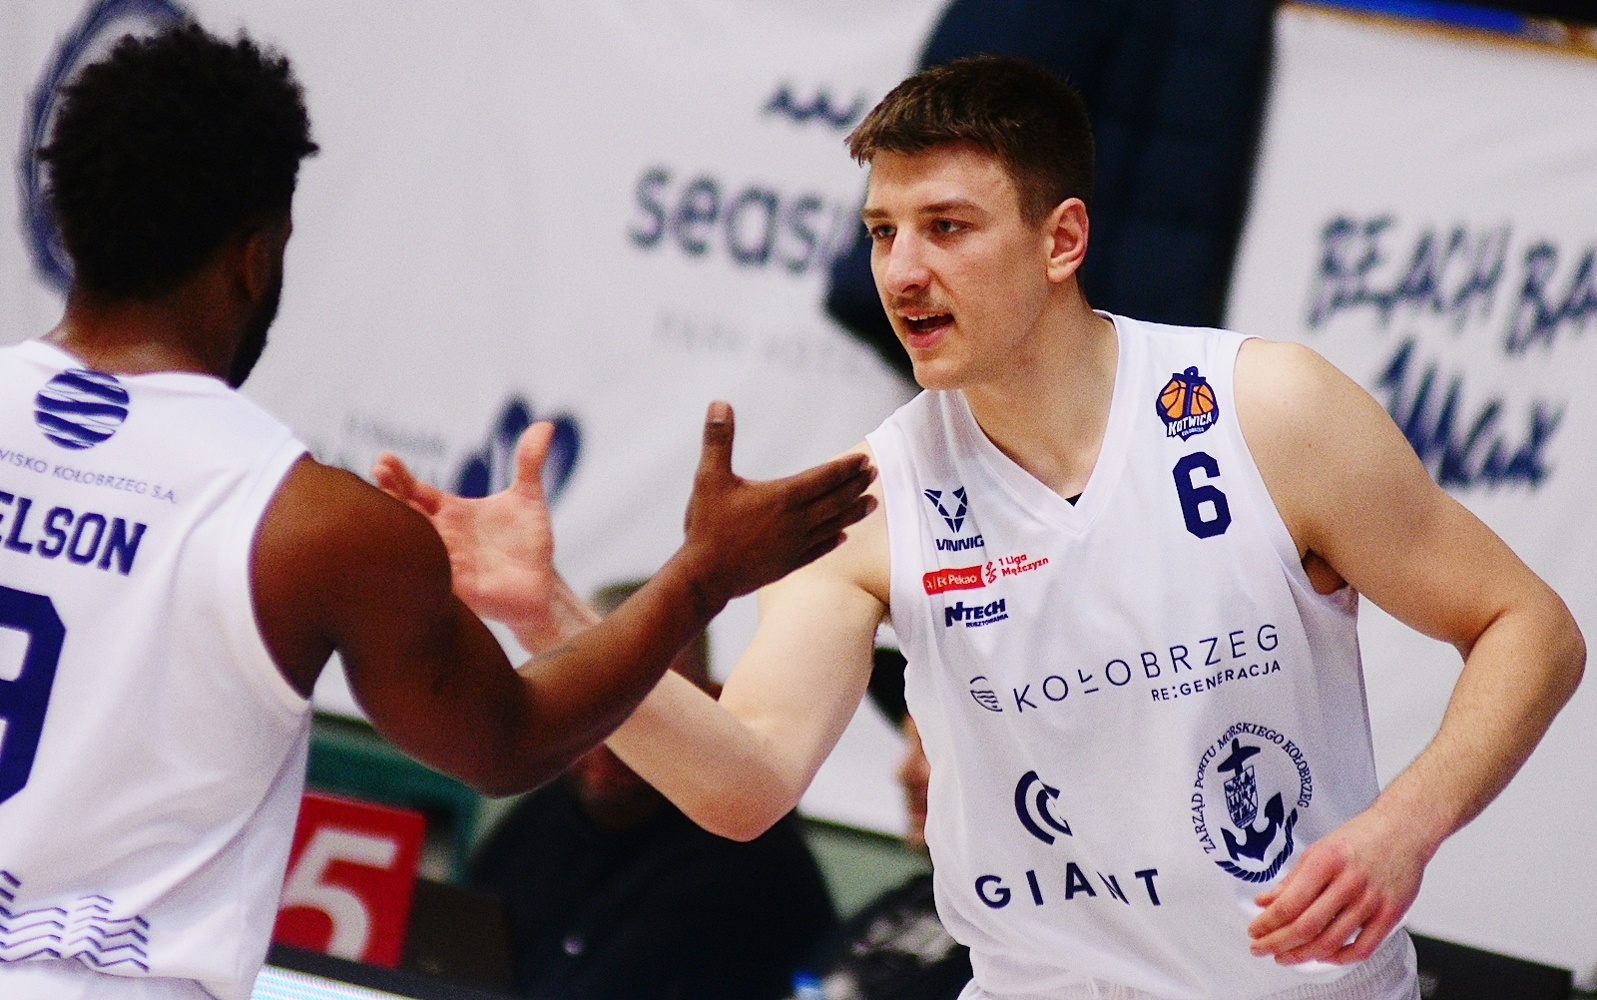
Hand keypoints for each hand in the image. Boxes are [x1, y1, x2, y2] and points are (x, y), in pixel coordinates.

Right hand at [373, 422, 584, 647]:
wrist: (541, 586)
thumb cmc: (528, 543)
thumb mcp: (528, 498)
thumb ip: (529, 462)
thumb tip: (546, 424)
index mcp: (451, 512)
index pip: (416, 490)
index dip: (399, 476)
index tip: (384, 458)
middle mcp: (442, 535)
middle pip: (405, 512)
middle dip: (389, 494)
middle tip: (377, 473)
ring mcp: (445, 560)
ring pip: (413, 541)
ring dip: (398, 526)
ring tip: (381, 505)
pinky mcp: (455, 586)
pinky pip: (431, 572)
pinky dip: (419, 561)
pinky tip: (406, 548)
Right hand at [672, 401, 874, 612]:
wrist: (704, 577)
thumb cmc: (706, 526)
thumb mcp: (708, 477)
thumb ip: (717, 439)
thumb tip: (719, 403)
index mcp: (781, 497)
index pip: (822, 478)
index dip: (845, 467)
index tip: (863, 459)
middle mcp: (794, 522)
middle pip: (834, 500)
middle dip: (855, 485)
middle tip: (874, 473)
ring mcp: (794, 546)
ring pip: (833, 525)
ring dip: (854, 512)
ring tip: (873, 503)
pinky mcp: (788, 566)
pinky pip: (819, 551)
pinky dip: (834, 541)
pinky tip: (843, 536)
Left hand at [1246, 804, 1428, 964]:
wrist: (1403, 830)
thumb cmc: (1359, 838)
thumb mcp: (1317, 850)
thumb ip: (1291, 880)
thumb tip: (1263, 902)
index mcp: (1325, 863)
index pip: (1289, 904)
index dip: (1267, 924)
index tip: (1254, 932)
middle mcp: (1348, 883)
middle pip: (1306, 927)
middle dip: (1278, 943)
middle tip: (1261, 949)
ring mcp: (1371, 901)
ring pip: (1331, 941)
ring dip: (1303, 955)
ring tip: (1285, 957)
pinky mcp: (1390, 915)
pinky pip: (1362, 948)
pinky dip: (1339, 958)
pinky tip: (1323, 956)